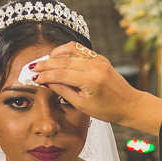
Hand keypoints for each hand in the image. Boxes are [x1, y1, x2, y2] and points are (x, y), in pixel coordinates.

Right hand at [35, 43, 161, 134]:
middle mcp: (95, 66)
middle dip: (45, 64)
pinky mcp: (100, 58)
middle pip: (63, 61)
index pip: (61, 74)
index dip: (45, 75)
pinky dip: (66, 52)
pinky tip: (57, 58)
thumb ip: (63, 91)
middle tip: (31, 68)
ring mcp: (99, 60)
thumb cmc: (107, 109)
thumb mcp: (82, 105)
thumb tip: (47, 81)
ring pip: (70, 51)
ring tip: (43, 62)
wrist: (129, 104)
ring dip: (54, 55)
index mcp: (91, 81)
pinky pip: (79, 50)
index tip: (33, 77)